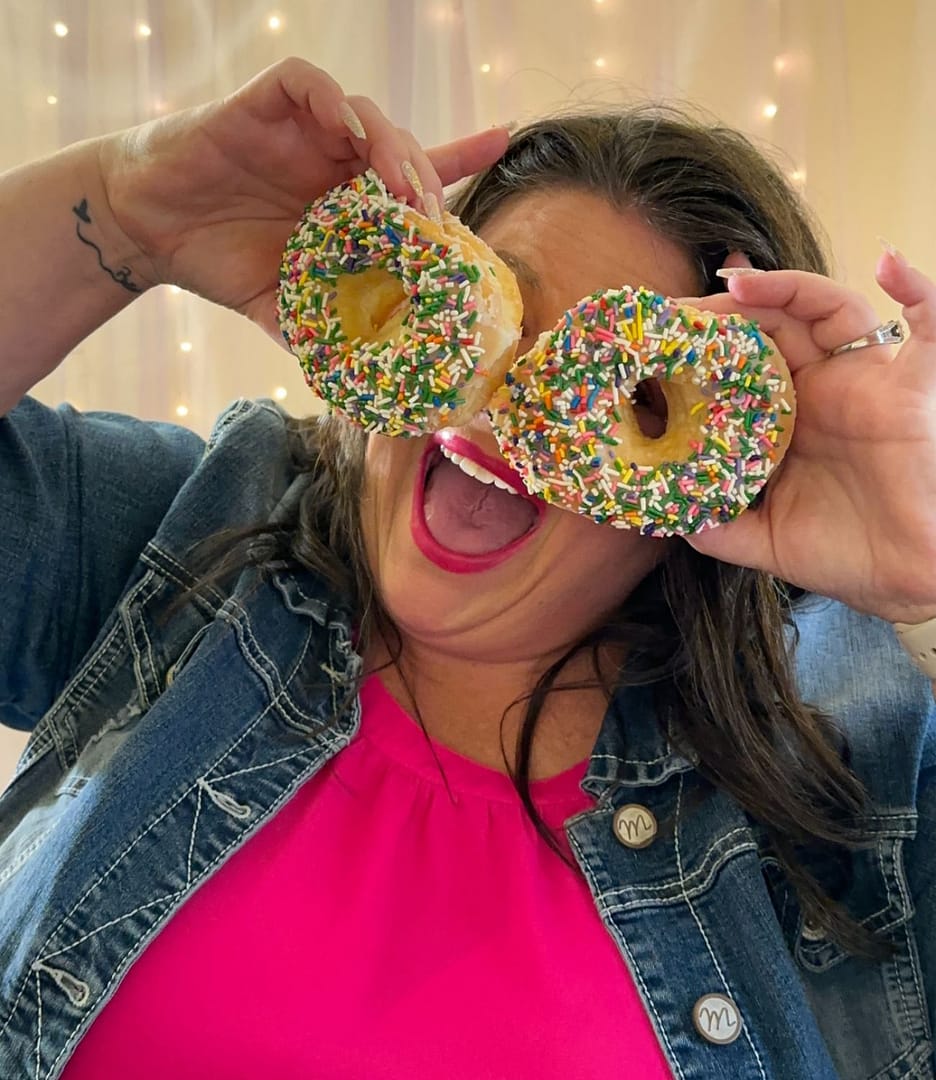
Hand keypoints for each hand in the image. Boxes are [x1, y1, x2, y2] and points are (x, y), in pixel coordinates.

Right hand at [98, 58, 508, 338]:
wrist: (147, 231)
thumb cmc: (218, 262)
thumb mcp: (281, 309)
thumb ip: (322, 337)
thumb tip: (358, 399)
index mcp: (346, 203)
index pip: (414, 176)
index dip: (460, 158)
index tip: (503, 142)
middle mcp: (332, 161)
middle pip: (400, 151)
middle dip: (424, 179)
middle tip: (432, 218)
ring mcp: (301, 130)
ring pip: (366, 116)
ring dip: (390, 147)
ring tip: (400, 187)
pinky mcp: (262, 106)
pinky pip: (307, 85)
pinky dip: (332, 102)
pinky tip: (348, 134)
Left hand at [684, 250, 935, 624]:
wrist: (911, 577)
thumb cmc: (847, 554)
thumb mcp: (764, 539)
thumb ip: (718, 524)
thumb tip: (667, 511)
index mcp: (787, 417)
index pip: (740, 364)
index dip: (701, 348)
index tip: (655, 342)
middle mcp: (823, 389)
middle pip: (771, 326)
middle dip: (724, 312)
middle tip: (677, 312)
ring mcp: (865, 379)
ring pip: (825, 309)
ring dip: (783, 288)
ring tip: (736, 286)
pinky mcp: (911, 382)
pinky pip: (931, 322)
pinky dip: (917, 288)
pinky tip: (890, 263)